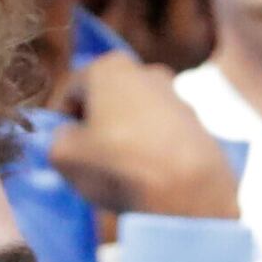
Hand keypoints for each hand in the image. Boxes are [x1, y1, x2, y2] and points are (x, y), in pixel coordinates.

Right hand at [50, 50, 239, 220]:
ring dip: (127, 139)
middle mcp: (149, 73)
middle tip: (89, 160)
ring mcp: (182, 100)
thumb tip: (71, 138)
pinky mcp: (204, 128)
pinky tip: (151, 177)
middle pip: (108, 102)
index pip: (71, 94)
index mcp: (110, 67)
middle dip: (97, 127)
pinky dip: (155, 152)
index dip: (60, 121)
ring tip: (122, 173)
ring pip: (138, 120)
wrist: (191, 194)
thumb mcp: (62, 155)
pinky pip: (165, 139)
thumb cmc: (118, 165)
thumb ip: (57, 138)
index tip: (59, 146)